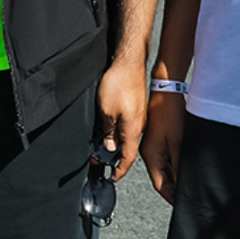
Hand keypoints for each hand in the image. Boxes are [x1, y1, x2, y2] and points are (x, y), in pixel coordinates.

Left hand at [96, 60, 146, 182]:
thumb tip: (110, 146)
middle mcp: (140, 125)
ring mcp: (139, 116)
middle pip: (128, 148)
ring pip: (128, 136)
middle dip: (115, 157)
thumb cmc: (119, 83)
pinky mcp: (136, 107)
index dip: (120, 169)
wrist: (130, 62)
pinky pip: (128, 125)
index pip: (128, 157)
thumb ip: (108, 131)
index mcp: (134, 129)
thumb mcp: (107, 111)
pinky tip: (110, 128)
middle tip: (99, 160)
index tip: (114, 177)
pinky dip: (118, 131)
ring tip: (101, 145)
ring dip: (115, 143)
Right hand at [140, 89, 185, 204]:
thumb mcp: (179, 143)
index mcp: (151, 156)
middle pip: (160, 179)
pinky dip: (172, 168)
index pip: (160, 184)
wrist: (166, 93)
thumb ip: (179, 166)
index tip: (182, 205)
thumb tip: (180, 183)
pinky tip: (182, 170)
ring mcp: (151, 147)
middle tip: (187, 198)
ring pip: (162, 170)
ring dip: (173, 179)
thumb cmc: (170, 114)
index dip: (171, 197)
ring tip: (186, 187)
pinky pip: (163, 160)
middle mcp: (148, 154)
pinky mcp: (156, 141)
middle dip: (173, 190)